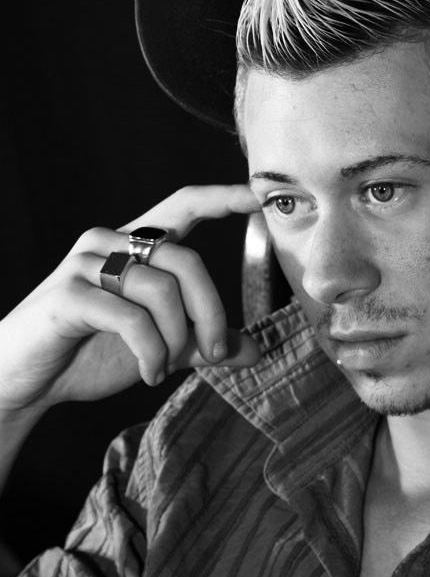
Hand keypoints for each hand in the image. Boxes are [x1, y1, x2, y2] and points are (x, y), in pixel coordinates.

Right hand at [0, 185, 262, 416]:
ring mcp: (85, 265)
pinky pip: (131, 317)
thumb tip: (255, 351)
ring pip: (161, 289)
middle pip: (186, 260)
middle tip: (215, 352)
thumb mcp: (159, 346)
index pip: (182, 205)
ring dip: (176, 338)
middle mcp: (109, 242)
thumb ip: (202, 342)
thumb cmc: (88, 352)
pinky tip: (149, 374)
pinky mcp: (69, 296)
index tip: (258, 196)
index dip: (220, 198)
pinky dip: (151, 351)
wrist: (24, 380)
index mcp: (132, 245)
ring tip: (165, 367)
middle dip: (211, 311)